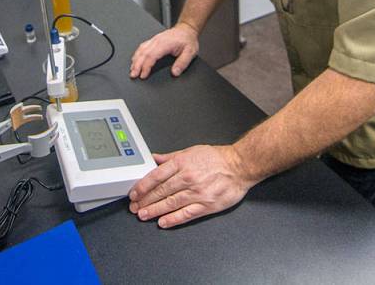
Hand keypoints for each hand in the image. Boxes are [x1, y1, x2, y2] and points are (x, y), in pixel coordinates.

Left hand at [127, 145, 256, 227]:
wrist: (240, 166)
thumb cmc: (217, 158)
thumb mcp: (191, 151)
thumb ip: (171, 157)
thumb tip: (154, 159)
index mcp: (183, 163)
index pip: (156, 176)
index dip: (142, 186)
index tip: (134, 193)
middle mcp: (188, 178)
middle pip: (161, 191)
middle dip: (145, 200)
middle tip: (134, 207)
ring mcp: (197, 193)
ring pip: (171, 203)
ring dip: (154, 210)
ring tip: (143, 215)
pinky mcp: (207, 205)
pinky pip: (186, 214)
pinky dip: (173, 219)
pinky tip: (163, 222)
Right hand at [129, 23, 199, 78]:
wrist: (187, 29)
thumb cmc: (188, 40)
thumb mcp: (190, 52)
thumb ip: (182, 63)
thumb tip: (175, 72)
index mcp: (165, 43)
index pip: (151, 56)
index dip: (146, 66)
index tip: (143, 75)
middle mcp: (158, 40)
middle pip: (143, 53)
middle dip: (137, 65)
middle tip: (133, 75)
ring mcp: (154, 39)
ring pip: (141, 49)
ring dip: (135, 60)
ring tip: (132, 70)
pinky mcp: (154, 40)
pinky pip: (142, 46)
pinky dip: (137, 54)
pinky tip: (135, 59)